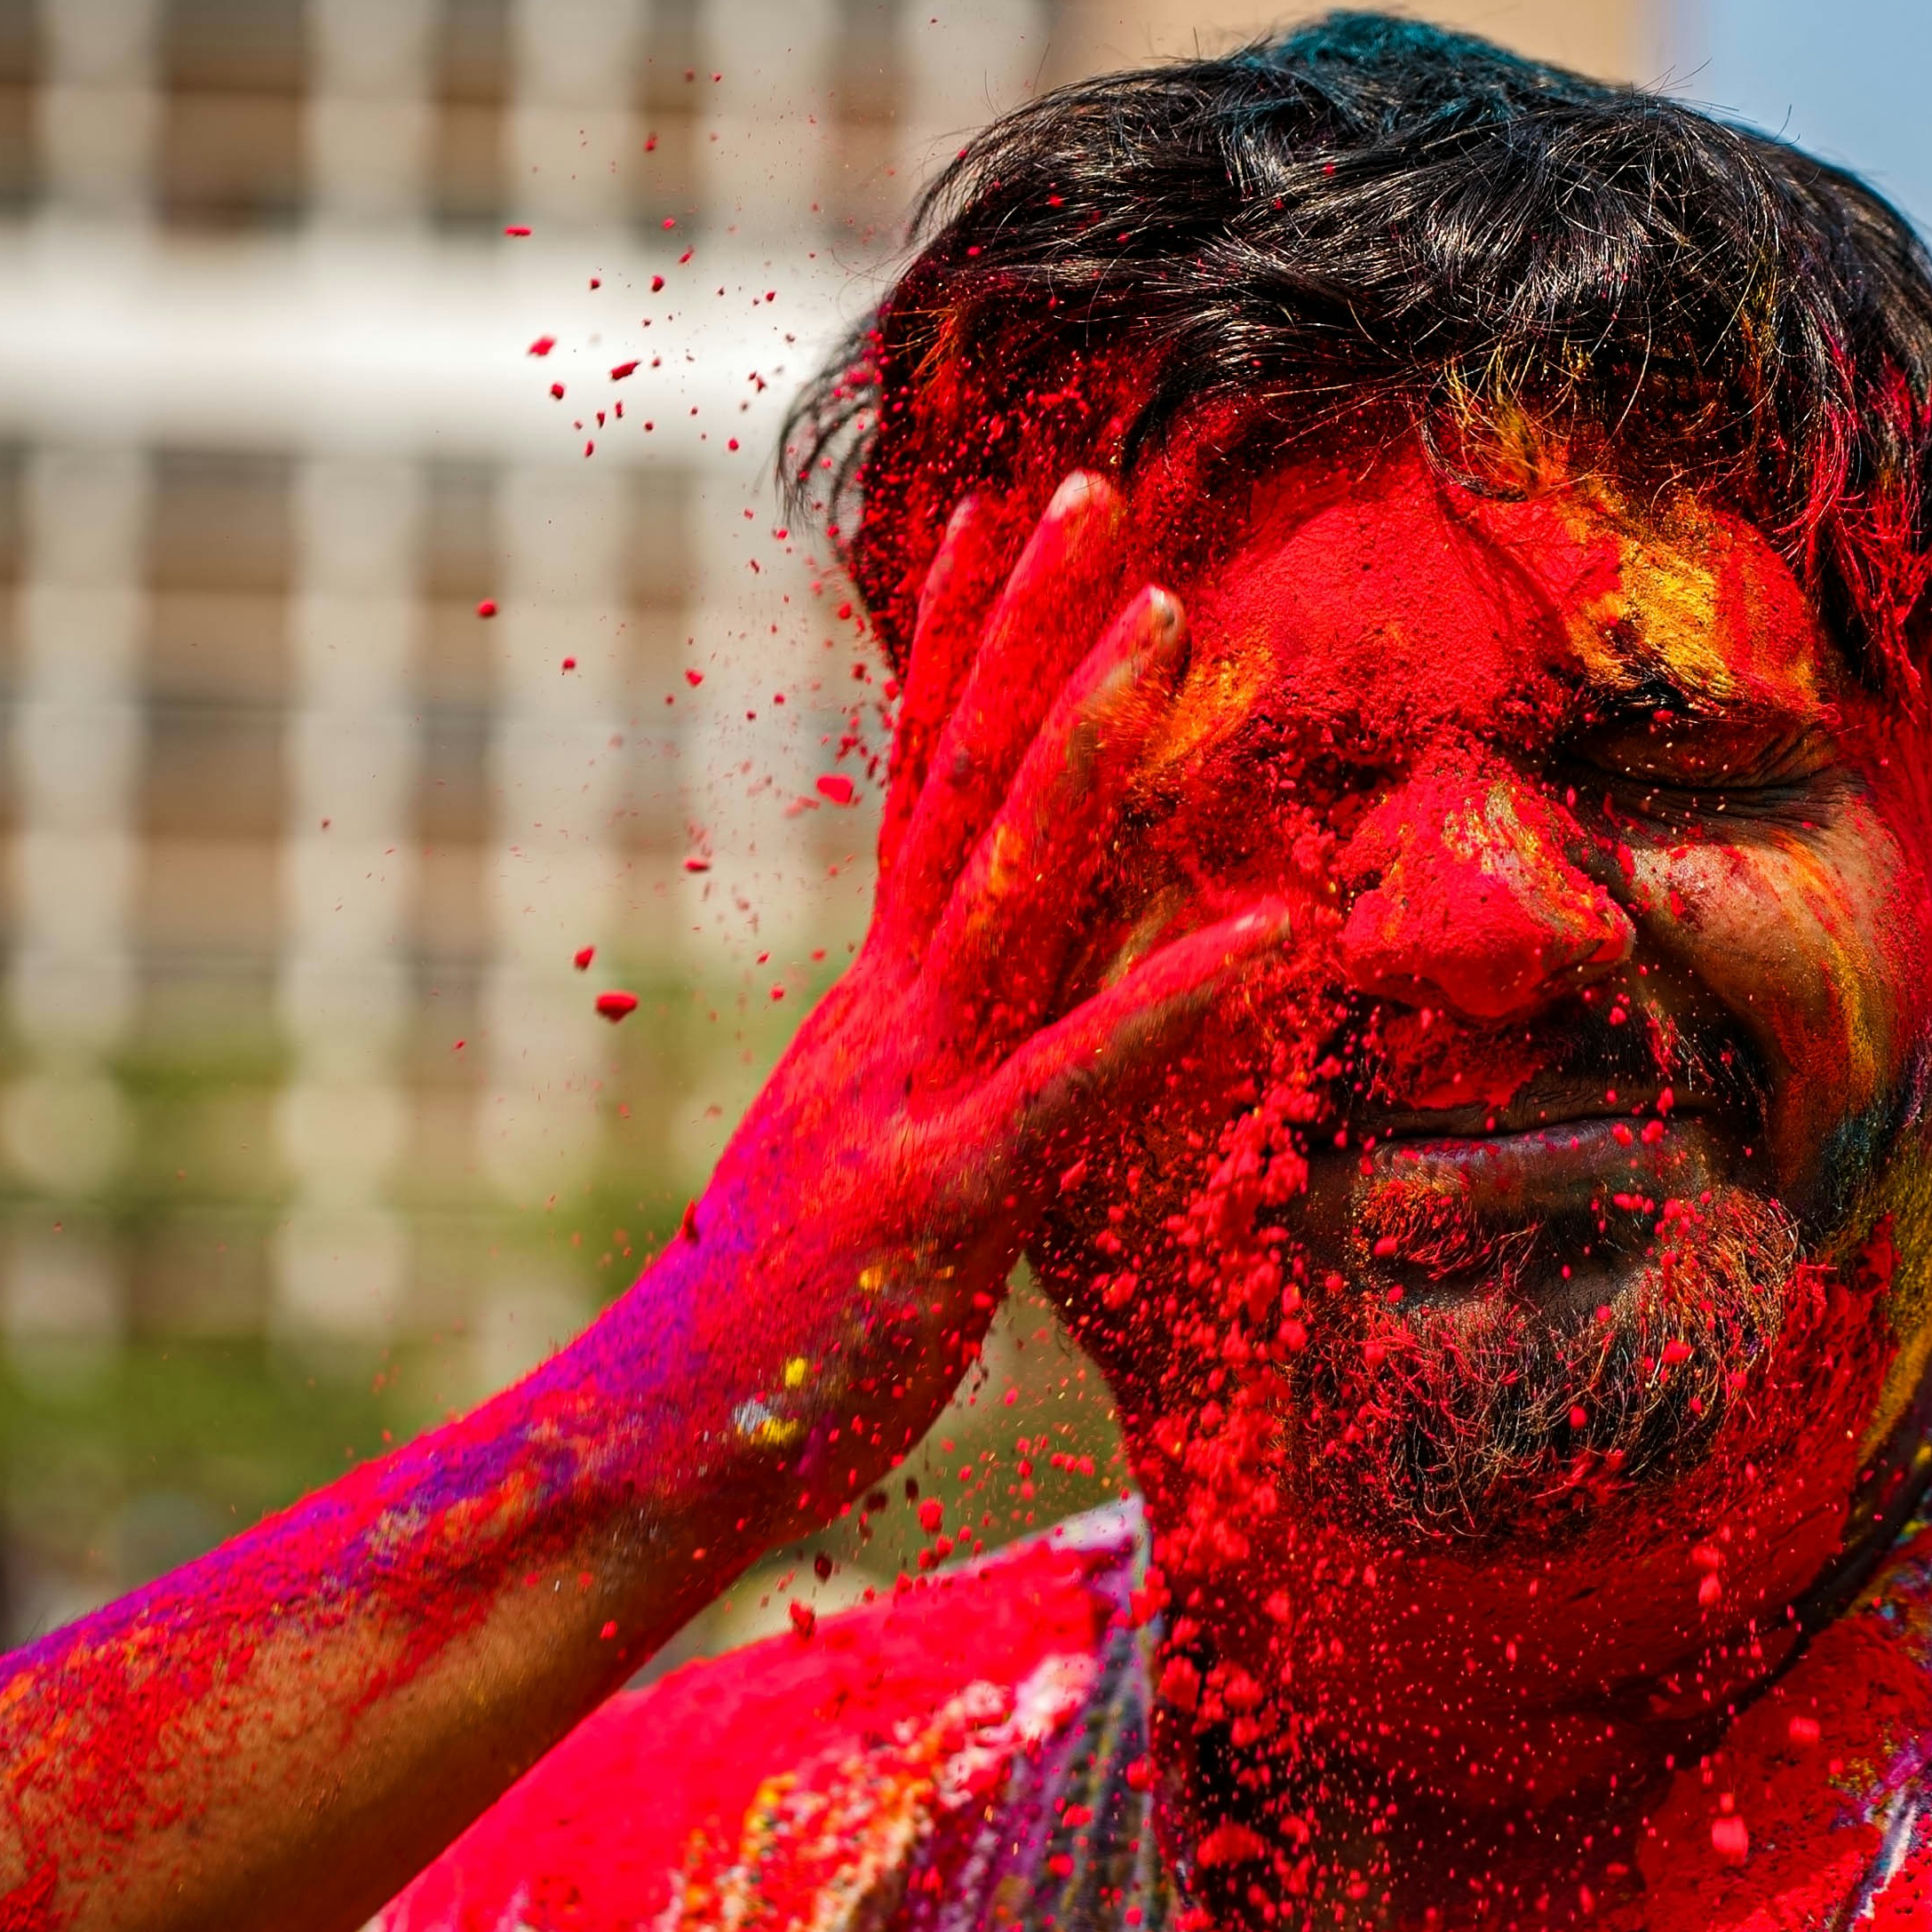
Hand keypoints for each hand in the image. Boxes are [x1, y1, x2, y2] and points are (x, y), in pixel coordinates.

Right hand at [629, 473, 1284, 1544]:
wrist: (659, 1450)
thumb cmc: (781, 1324)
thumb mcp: (871, 1156)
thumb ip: (949, 1062)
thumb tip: (1019, 987)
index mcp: (875, 1004)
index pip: (918, 781)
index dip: (963, 642)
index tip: (998, 513)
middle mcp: (886, 1013)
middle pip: (961, 783)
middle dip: (1031, 626)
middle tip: (1093, 481)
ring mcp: (910, 1092)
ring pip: (1007, 885)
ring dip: (1092, 745)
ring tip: (1171, 619)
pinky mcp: (947, 1196)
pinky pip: (1076, 1078)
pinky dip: (1174, 995)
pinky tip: (1272, 928)